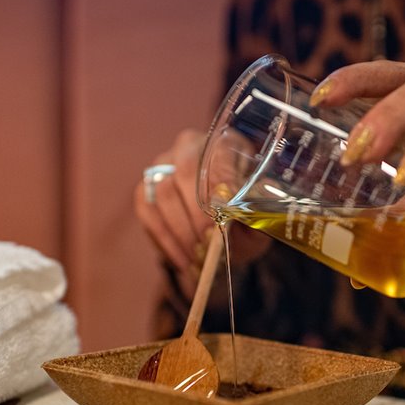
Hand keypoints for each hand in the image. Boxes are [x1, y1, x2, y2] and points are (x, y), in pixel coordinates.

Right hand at [134, 130, 270, 296]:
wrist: (222, 236)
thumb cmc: (244, 224)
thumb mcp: (258, 219)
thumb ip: (258, 213)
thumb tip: (252, 208)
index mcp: (224, 144)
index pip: (217, 155)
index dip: (219, 184)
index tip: (224, 215)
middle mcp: (189, 147)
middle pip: (185, 170)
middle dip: (196, 212)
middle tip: (207, 241)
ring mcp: (163, 167)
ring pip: (164, 192)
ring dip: (180, 230)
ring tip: (196, 257)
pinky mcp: (146, 189)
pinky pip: (147, 211)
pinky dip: (164, 240)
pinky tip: (181, 260)